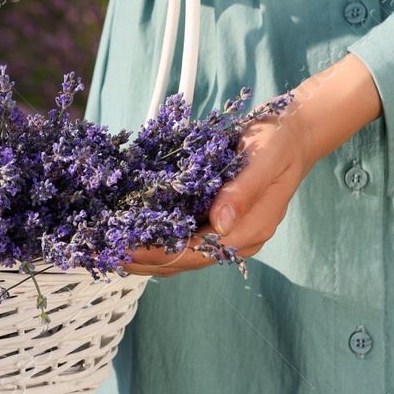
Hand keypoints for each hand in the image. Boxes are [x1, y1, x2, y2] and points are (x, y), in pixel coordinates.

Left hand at [119, 53, 383, 276]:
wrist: (292, 133)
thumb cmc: (278, 142)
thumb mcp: (265, 158)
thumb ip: (243, 190)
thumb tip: (219, 223)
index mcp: (251, 230)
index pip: (196, 252)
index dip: (157, 252)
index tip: (122, 246)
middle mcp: (237, 239)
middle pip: (183, 260)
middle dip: (142, 259)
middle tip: (101, 253)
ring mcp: (226, 232)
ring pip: (179, 255)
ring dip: (144, 255)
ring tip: (106, 250)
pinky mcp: (217, 221)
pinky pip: (182, 239)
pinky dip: (154, 239)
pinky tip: (128, 233)